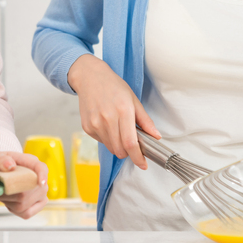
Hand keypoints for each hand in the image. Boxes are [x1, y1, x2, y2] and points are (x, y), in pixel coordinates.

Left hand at [0, 151, 48, 218]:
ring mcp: (41, 193)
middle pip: (29, 191)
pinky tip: (9, 201)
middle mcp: (39, 178)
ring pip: (24, 204)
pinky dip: (13, 209)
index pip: (42, 168)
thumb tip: (10, 165)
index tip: (41, 182)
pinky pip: (26, 213)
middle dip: (9, 192)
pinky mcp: (38, 205)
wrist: (0, 173)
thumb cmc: (0, 164)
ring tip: (2, 193)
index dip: (42, 175)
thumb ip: (1, 160)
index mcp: (32, 162)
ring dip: (8, 201)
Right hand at [67, 54, 159, 170]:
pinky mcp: (86, 127)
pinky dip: (107, 139)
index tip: (142, 164)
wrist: (89, 77)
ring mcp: (94, 123)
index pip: (130, 142)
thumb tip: (156, 136)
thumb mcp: (133, 99)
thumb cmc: (113, 86)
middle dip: (128, 152)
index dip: (137, 157)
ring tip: (118, 130)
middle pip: (120, 149)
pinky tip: (107, 125)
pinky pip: (101, 141)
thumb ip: (145, 120)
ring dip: (118, 146)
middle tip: (132, 143)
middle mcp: (107, 118)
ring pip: (110, 148)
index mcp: (122, 111)